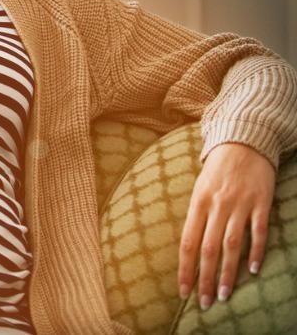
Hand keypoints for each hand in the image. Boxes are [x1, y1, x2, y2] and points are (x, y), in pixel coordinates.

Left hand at [178, 142, 274, 309]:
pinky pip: (258, 231)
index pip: (187, 242)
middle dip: (206, 278)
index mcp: (197, 203)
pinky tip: (253, 270)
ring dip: (228, 273)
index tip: (183, 291)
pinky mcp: (261, 202)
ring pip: (231, 245)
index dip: (185, 269)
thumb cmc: (217, 170)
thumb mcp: (199, 190)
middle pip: (208, 249)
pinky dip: (256, 252)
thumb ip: (197, 217)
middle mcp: (216, 206)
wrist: (242, 142)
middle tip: (206, 302)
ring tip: (225, 294)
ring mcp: (240, 204)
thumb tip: (191, 248)